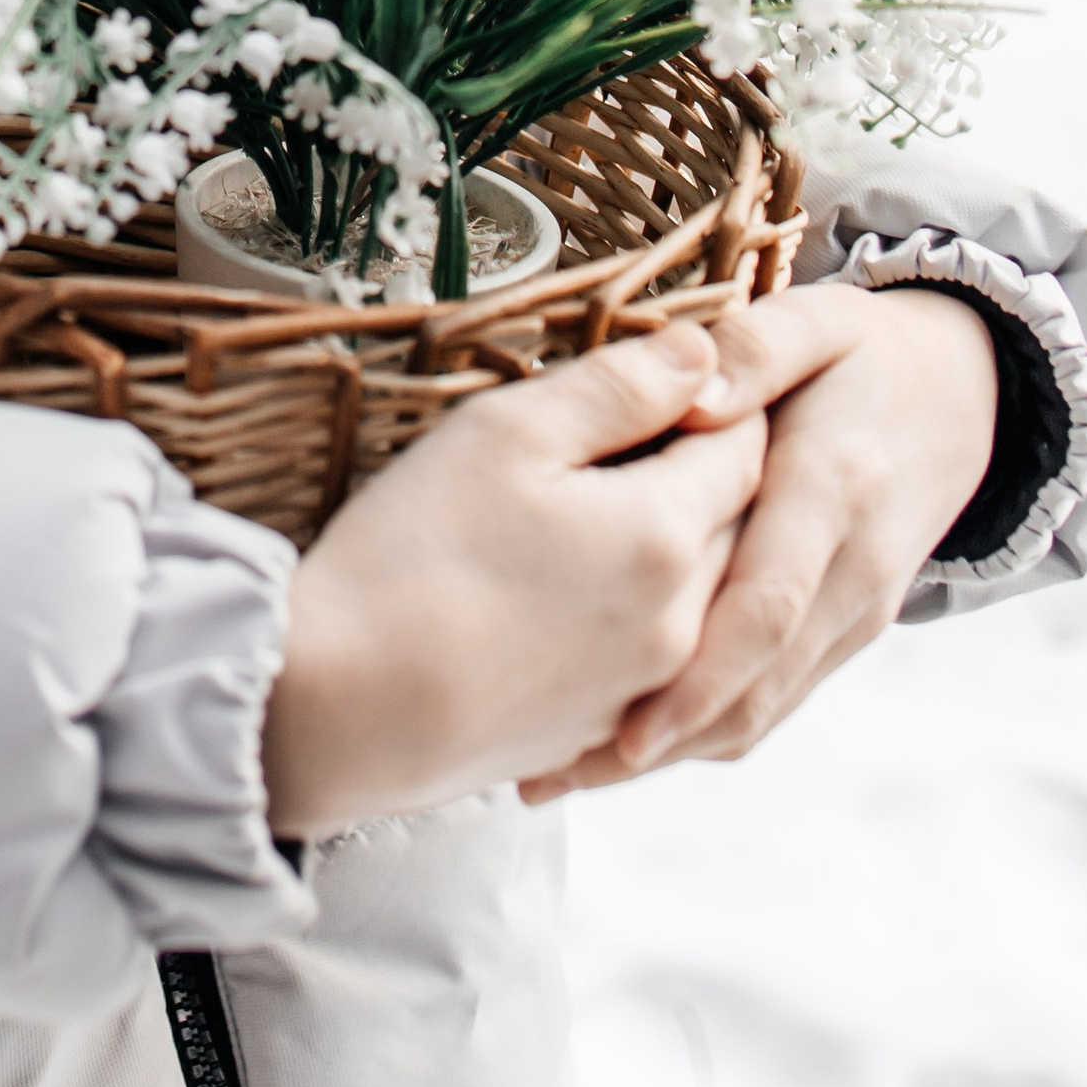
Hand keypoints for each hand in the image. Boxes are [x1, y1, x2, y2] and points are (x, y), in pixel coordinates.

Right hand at [262, 325, 767, 840]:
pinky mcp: (600, 733)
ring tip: (609, 508)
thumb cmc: (414, 558)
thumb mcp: (506, 435)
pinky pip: (655, 662)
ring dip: (682, 548)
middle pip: (737, 526)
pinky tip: (572, 593)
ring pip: (704, 598)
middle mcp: (681, 624)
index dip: (724, 400)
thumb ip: (616, 388)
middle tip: (652, 431)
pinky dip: (639, 616)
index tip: (684, 377)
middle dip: (712, 472)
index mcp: (665, 536)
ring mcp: (643, 690)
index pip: (746, 446)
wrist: (340, 713)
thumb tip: (703, 354)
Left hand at [517, 281, 997, 803]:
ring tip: (564, 773)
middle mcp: (853, 569)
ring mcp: (857, 611)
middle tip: (550, 777)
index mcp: (834, 489)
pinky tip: (627, 741)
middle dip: (660, 739)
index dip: (700, 675)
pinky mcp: (848, 630)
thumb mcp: (817, 318)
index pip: (769, 603)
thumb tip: (693, 388)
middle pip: (759, 682)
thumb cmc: (868, 349)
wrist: (967, 390)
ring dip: (673, 749)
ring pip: (767, 707)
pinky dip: (707, 728)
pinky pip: (777, 696)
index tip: (625, 728)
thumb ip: (754, 346)